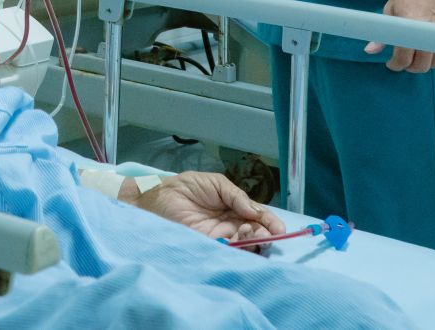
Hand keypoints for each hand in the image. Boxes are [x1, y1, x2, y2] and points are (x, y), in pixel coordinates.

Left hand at [125, 172, 282, 242]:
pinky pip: (228, 252)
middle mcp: (230, 223)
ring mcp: (220, 237)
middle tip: (268, 234)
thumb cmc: (182, 187)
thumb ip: (235, 195)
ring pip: (245, 245)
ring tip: (249, 232)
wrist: (154, 198)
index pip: (257, 216)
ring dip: (253, 241)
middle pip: (256, 233)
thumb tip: (255, 211)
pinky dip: (238, 249)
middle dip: (266, 234)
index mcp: (233, 206)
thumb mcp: (213, 183)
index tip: (280, 229)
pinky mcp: (208, 247)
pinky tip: (237, 240)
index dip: (270, 222)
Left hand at [364, 0, 434, 72]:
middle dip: (410, 66)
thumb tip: (370, 50)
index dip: (395, 64)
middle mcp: (430, 32)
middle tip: (404, 60)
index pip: (404, 58)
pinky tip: (430, 48)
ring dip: (425, 62)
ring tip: (417, 54)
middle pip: (421, 66)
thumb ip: (383, 33)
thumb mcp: (391, 8)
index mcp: (411, 25)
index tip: (392, 63)